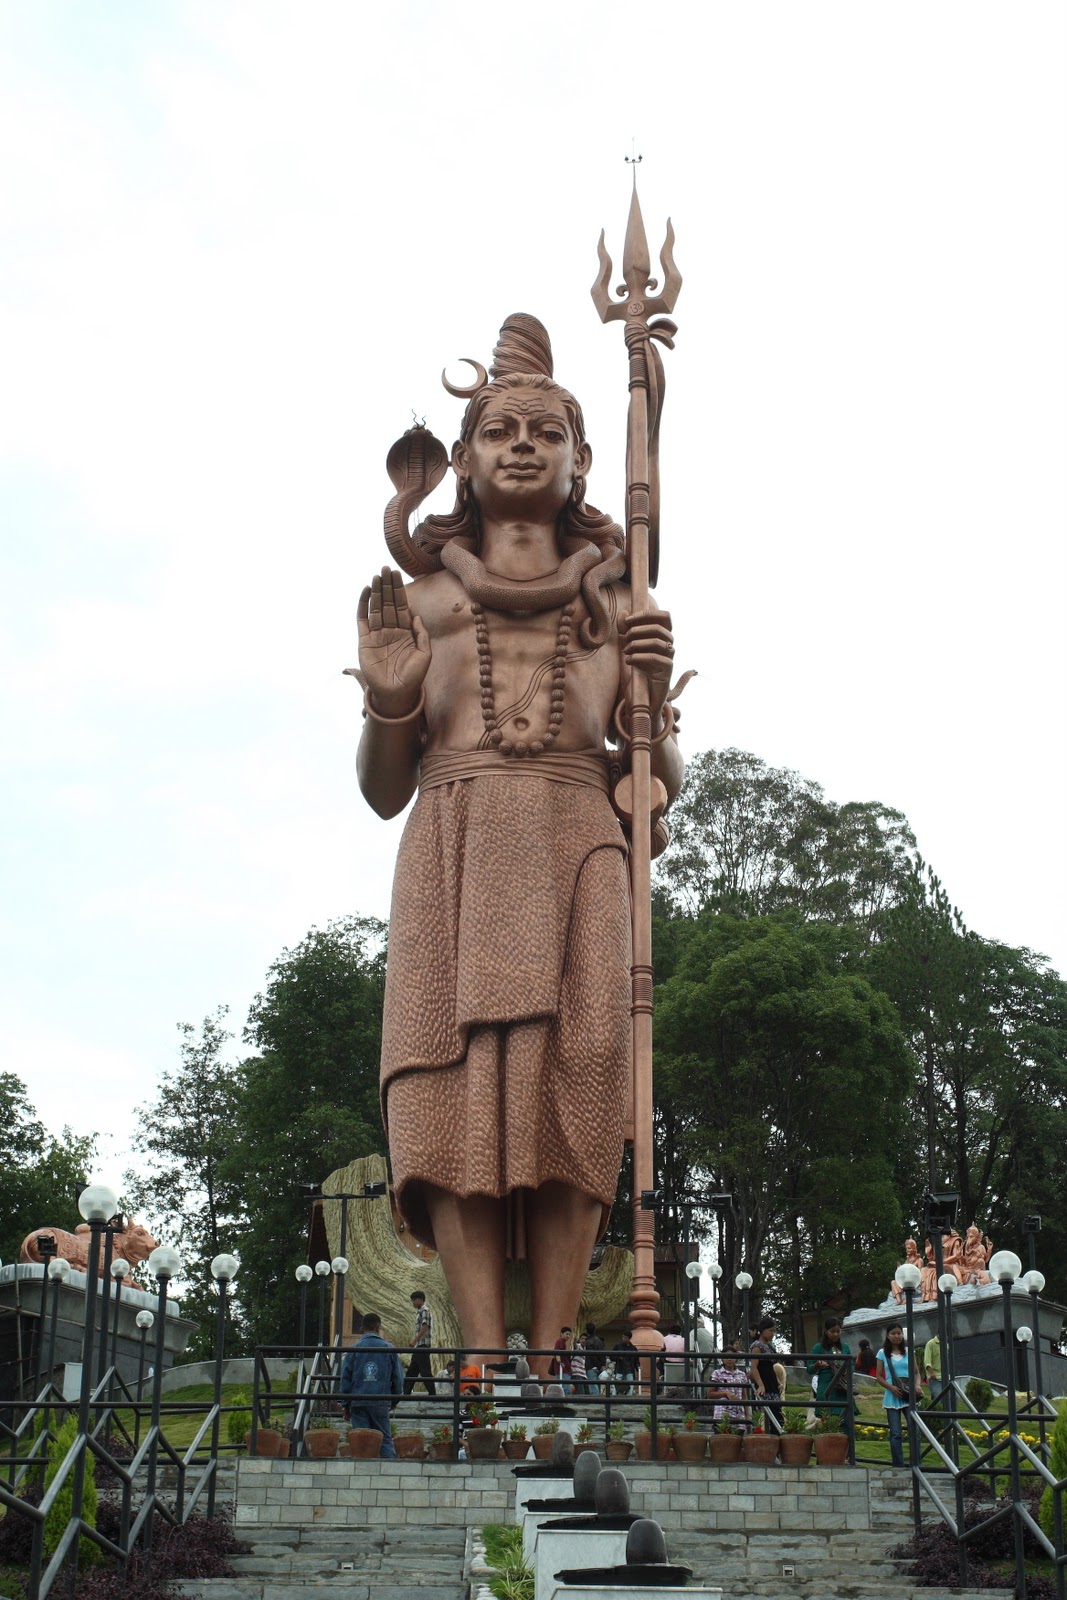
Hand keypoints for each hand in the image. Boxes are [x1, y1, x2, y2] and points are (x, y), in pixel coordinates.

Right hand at [357, 566, 430, 716]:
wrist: (396, 694)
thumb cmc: (413, 677)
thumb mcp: (424, 655)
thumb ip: (422, 634)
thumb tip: (416, 615)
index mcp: (405, 632)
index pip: (401, 606)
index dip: (399, 590)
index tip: (396, 574)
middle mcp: (390, 630)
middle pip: (388, 603)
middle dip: (387, 586)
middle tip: (385, 568)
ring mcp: (377, 635)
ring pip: (376, 608)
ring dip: (376, 591)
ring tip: (376, 576)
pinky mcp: (364, 641)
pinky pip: (362, 619)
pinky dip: (363, 605)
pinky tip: (366, 591)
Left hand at [619, 607, 674, 727]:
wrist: (644, 696)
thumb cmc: (638, 668)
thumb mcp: (629, 647)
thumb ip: (625, 630)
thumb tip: (623, 612)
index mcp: (662, 636)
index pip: (665, 616)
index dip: (648, 614)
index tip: (629, 620)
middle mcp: (669, 645)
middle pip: (659, 628)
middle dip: (638, 630)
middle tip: (624, 638)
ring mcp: (670, 658)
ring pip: (658, 642)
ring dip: (637, 644)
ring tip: (625, 651)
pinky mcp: (668, 671)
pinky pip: (657, 658)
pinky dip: (639, 657)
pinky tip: (629, 661)